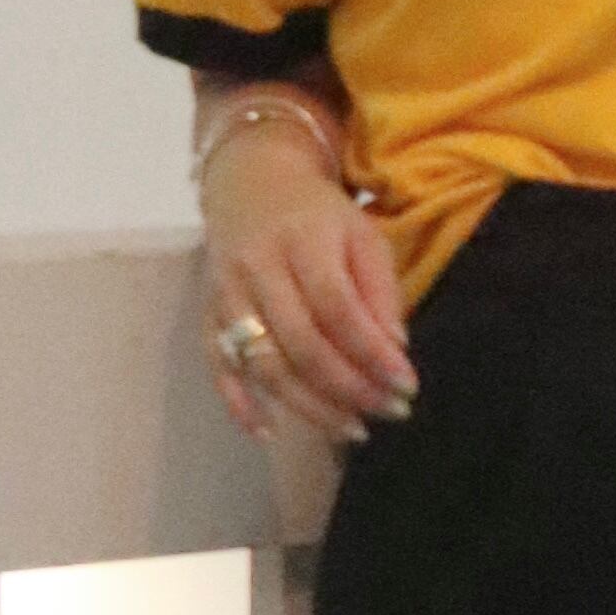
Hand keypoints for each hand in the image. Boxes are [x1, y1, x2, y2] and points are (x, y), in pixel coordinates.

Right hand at [201, 118, 418, 446]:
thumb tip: (396, 352)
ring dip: (309, 408)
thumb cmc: (319, 216)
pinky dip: (238, 404)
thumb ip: (381, 291)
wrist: (251, 181)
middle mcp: (258, 268)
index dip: (372, 354)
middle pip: (302, 344)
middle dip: (349, 389)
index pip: (338, 308)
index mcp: (303, 241)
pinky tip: (269, 433)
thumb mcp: (363, 236)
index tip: (406, 387)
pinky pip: (218, 366)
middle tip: (388, 413)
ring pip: (265, 364)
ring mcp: (228, 294)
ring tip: (352, 429)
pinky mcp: (209, 314)